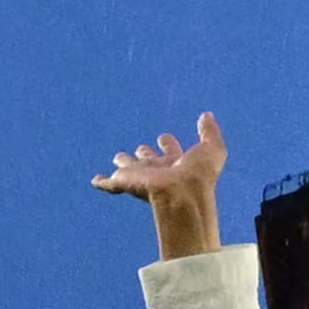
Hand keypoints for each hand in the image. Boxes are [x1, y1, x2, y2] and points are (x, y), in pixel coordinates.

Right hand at [93, 113, 229, 259]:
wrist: (182, 194)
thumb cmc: (199, 175)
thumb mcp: (213, 149)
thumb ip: (210, 132)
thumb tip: (206, 115)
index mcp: (178, 164)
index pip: (171, 152)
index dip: (168, 145)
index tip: (164, 138)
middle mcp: (159, 171)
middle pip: (150, 160)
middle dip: (147, 154)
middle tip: (143, 148)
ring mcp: (142, 178)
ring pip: (130, 168)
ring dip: (125, 163)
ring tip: (119, 158)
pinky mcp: (127, 183)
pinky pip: (111, 183)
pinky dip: (102, 182)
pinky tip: (96, 181)